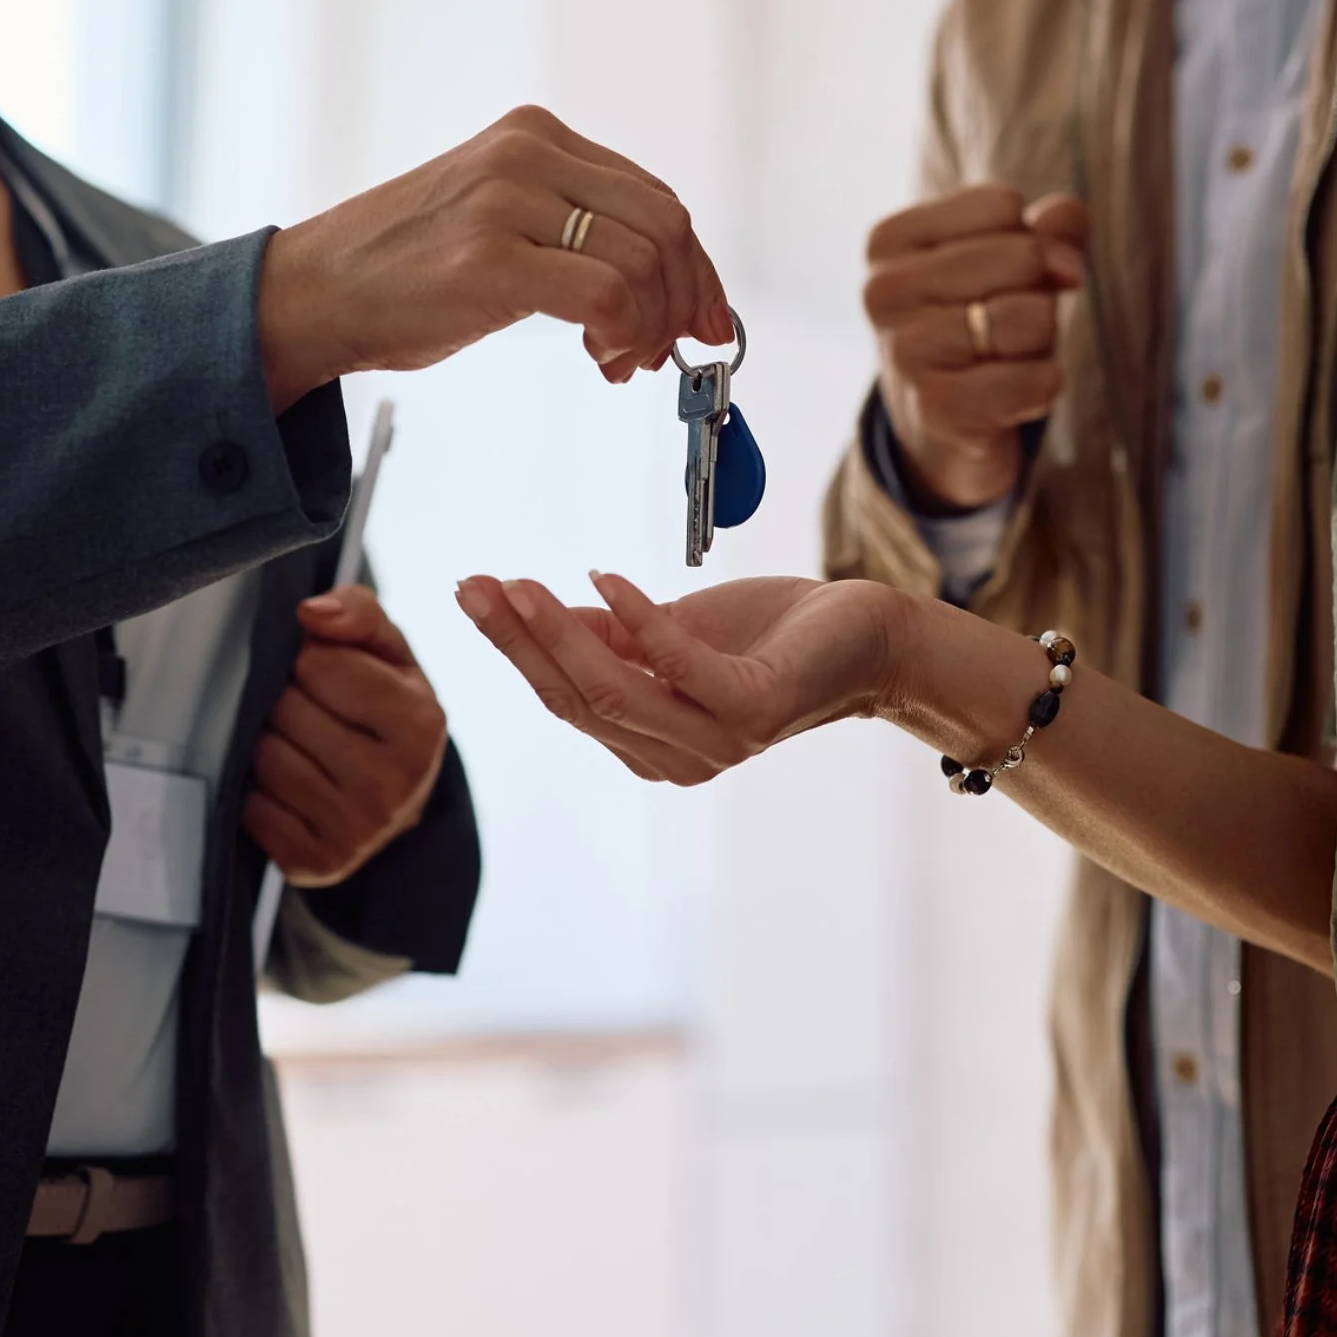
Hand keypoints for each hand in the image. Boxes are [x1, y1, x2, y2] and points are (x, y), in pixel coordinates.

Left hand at [243, 586, 447, 886]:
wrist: (400, 802)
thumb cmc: (387, 712)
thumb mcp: (388, 654)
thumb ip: (357, 612)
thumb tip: (310, 613)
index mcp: (421, 723)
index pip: (319, 665)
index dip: (312, 661)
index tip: (327, 676)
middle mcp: (395, 783)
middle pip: (287, 711)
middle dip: (288, 701)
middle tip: (311, 712)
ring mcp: (357, 831)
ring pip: (265, 758)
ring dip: (269, 743)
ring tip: (301, 746)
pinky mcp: (316, 863)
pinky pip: (252, 809)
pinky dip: (260, 793)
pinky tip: (289, 787)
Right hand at [258, 106, 734, 409]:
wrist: (313, 291)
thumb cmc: (405, 269)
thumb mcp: (498, 217)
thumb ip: (573, 229)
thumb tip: (668, 284)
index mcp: (534, 135)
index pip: (656, 197)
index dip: (696, 267)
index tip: (706, 318)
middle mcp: (526, 154)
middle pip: (664, 225)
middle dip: (685, 299)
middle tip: (669, 351)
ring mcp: (506, 202)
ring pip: (642, 261)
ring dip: (651, 327)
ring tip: (621, 360)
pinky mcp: (490, 259)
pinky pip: (605, 296)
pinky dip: (623, 336)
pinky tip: (601, 358)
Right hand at [455, 571, 909, 783]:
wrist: (864, 635)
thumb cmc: (768, 634)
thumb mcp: (671, 629)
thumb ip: (608, 632)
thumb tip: (534, 610)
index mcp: (648, 744)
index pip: (564, 698)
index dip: (514, 648)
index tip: (472, 591)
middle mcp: (675, 758)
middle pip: (576, 700)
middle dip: (519, 642)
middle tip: (475, 586)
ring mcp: (715, 741)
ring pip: (614, 693)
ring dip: (561, 635)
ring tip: (523, 585)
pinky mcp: (752, 709)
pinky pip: (678, 668)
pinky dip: (636, 621)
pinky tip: (604, 578)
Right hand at [864, 185, 1087, 508]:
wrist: (940, 425)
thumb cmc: (979, 323)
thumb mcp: (1010, 260)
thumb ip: (1051, 230)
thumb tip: (1067, 258)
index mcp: (890, 240)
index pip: (1001, 205)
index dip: (1026, 242)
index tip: (995, 280)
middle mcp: (884, 291)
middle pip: (1023, 258)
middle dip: (1038, 293)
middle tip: (1002, 327)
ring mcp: (905, 352)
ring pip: (1033, 318)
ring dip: (1041, 344)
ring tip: (1003, 359)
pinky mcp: (938, 409)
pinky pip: (1038, 380)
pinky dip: (1044, 388)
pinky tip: (1011, 397)